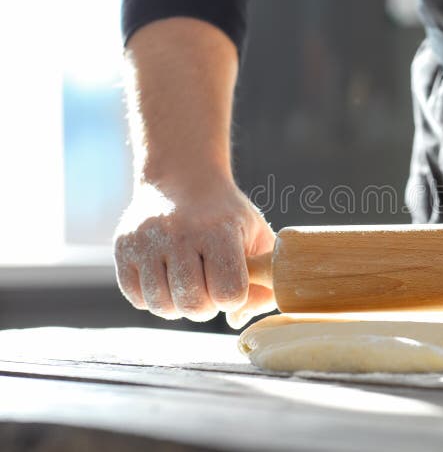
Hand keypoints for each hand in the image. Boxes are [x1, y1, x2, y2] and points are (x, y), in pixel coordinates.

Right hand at [114, 176, 276, 322]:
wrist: (183, 179)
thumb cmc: (226, 216)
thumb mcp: (257, 236)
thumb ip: (262, 280)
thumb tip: (237, 319)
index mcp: (218, 231)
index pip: (228, 293)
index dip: (233, 297)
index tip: (233, 283)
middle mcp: (179, 234)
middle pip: (193, 304)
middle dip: (206, 307)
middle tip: (209, 288)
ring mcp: (146, 241)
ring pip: (162, 306)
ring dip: (179, 305)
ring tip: (188, 283)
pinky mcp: (123, 248)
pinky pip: (137, 298)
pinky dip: (153, 298)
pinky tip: (166, 279)